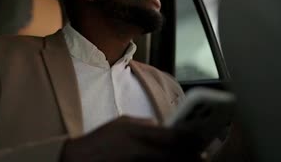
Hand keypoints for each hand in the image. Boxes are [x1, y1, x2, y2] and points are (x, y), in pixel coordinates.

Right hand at [61, 116, 203, 161]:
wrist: (78, 159)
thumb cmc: (100, 140)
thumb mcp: (121, 123)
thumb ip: (144, 124)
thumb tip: (163, 127)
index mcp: (137, 133)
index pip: (174, 137)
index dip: (191, 140)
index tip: (201, 140)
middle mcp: (140, 151)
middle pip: (176, 157)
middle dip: (192, 158)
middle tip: (202, 158)